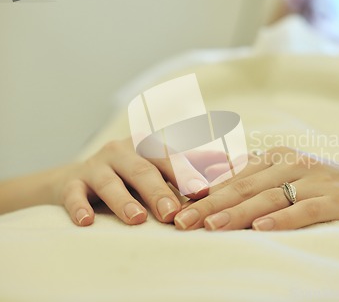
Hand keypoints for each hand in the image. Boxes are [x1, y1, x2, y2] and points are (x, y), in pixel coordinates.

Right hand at [54, 139, 227, 225]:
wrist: (78, 178)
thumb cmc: (131, 175)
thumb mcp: (159, 168)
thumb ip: (192, 167)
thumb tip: (234, 166)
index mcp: (148, 148)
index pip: (171, 159)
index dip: (187, 173)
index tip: (204, 190)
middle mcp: (123, 151)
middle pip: (143, 169)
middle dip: (159, 190)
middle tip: (173, 213)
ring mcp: (96, 166)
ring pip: (110, 181)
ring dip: (124, 200)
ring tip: (137, 219)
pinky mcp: (71, 183)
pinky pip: (73, 194)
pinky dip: (79, 207)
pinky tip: (87, 222)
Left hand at [174, 147, 338, 230]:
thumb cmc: (330, 190)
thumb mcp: (293, 179)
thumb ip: (259, 182)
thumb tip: (217, 193)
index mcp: (279, 157)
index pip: (233, 174)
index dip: (203, 191)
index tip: (175, 206)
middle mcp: (294, 163)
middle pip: (244, 184)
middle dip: (208, 204)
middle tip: (179, 222)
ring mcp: (316, 179)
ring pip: (269, 196)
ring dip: (237, 212)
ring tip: (209, 227)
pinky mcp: (338, 199)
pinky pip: (307, 209)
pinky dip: (284, 218)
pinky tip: (262, 228)